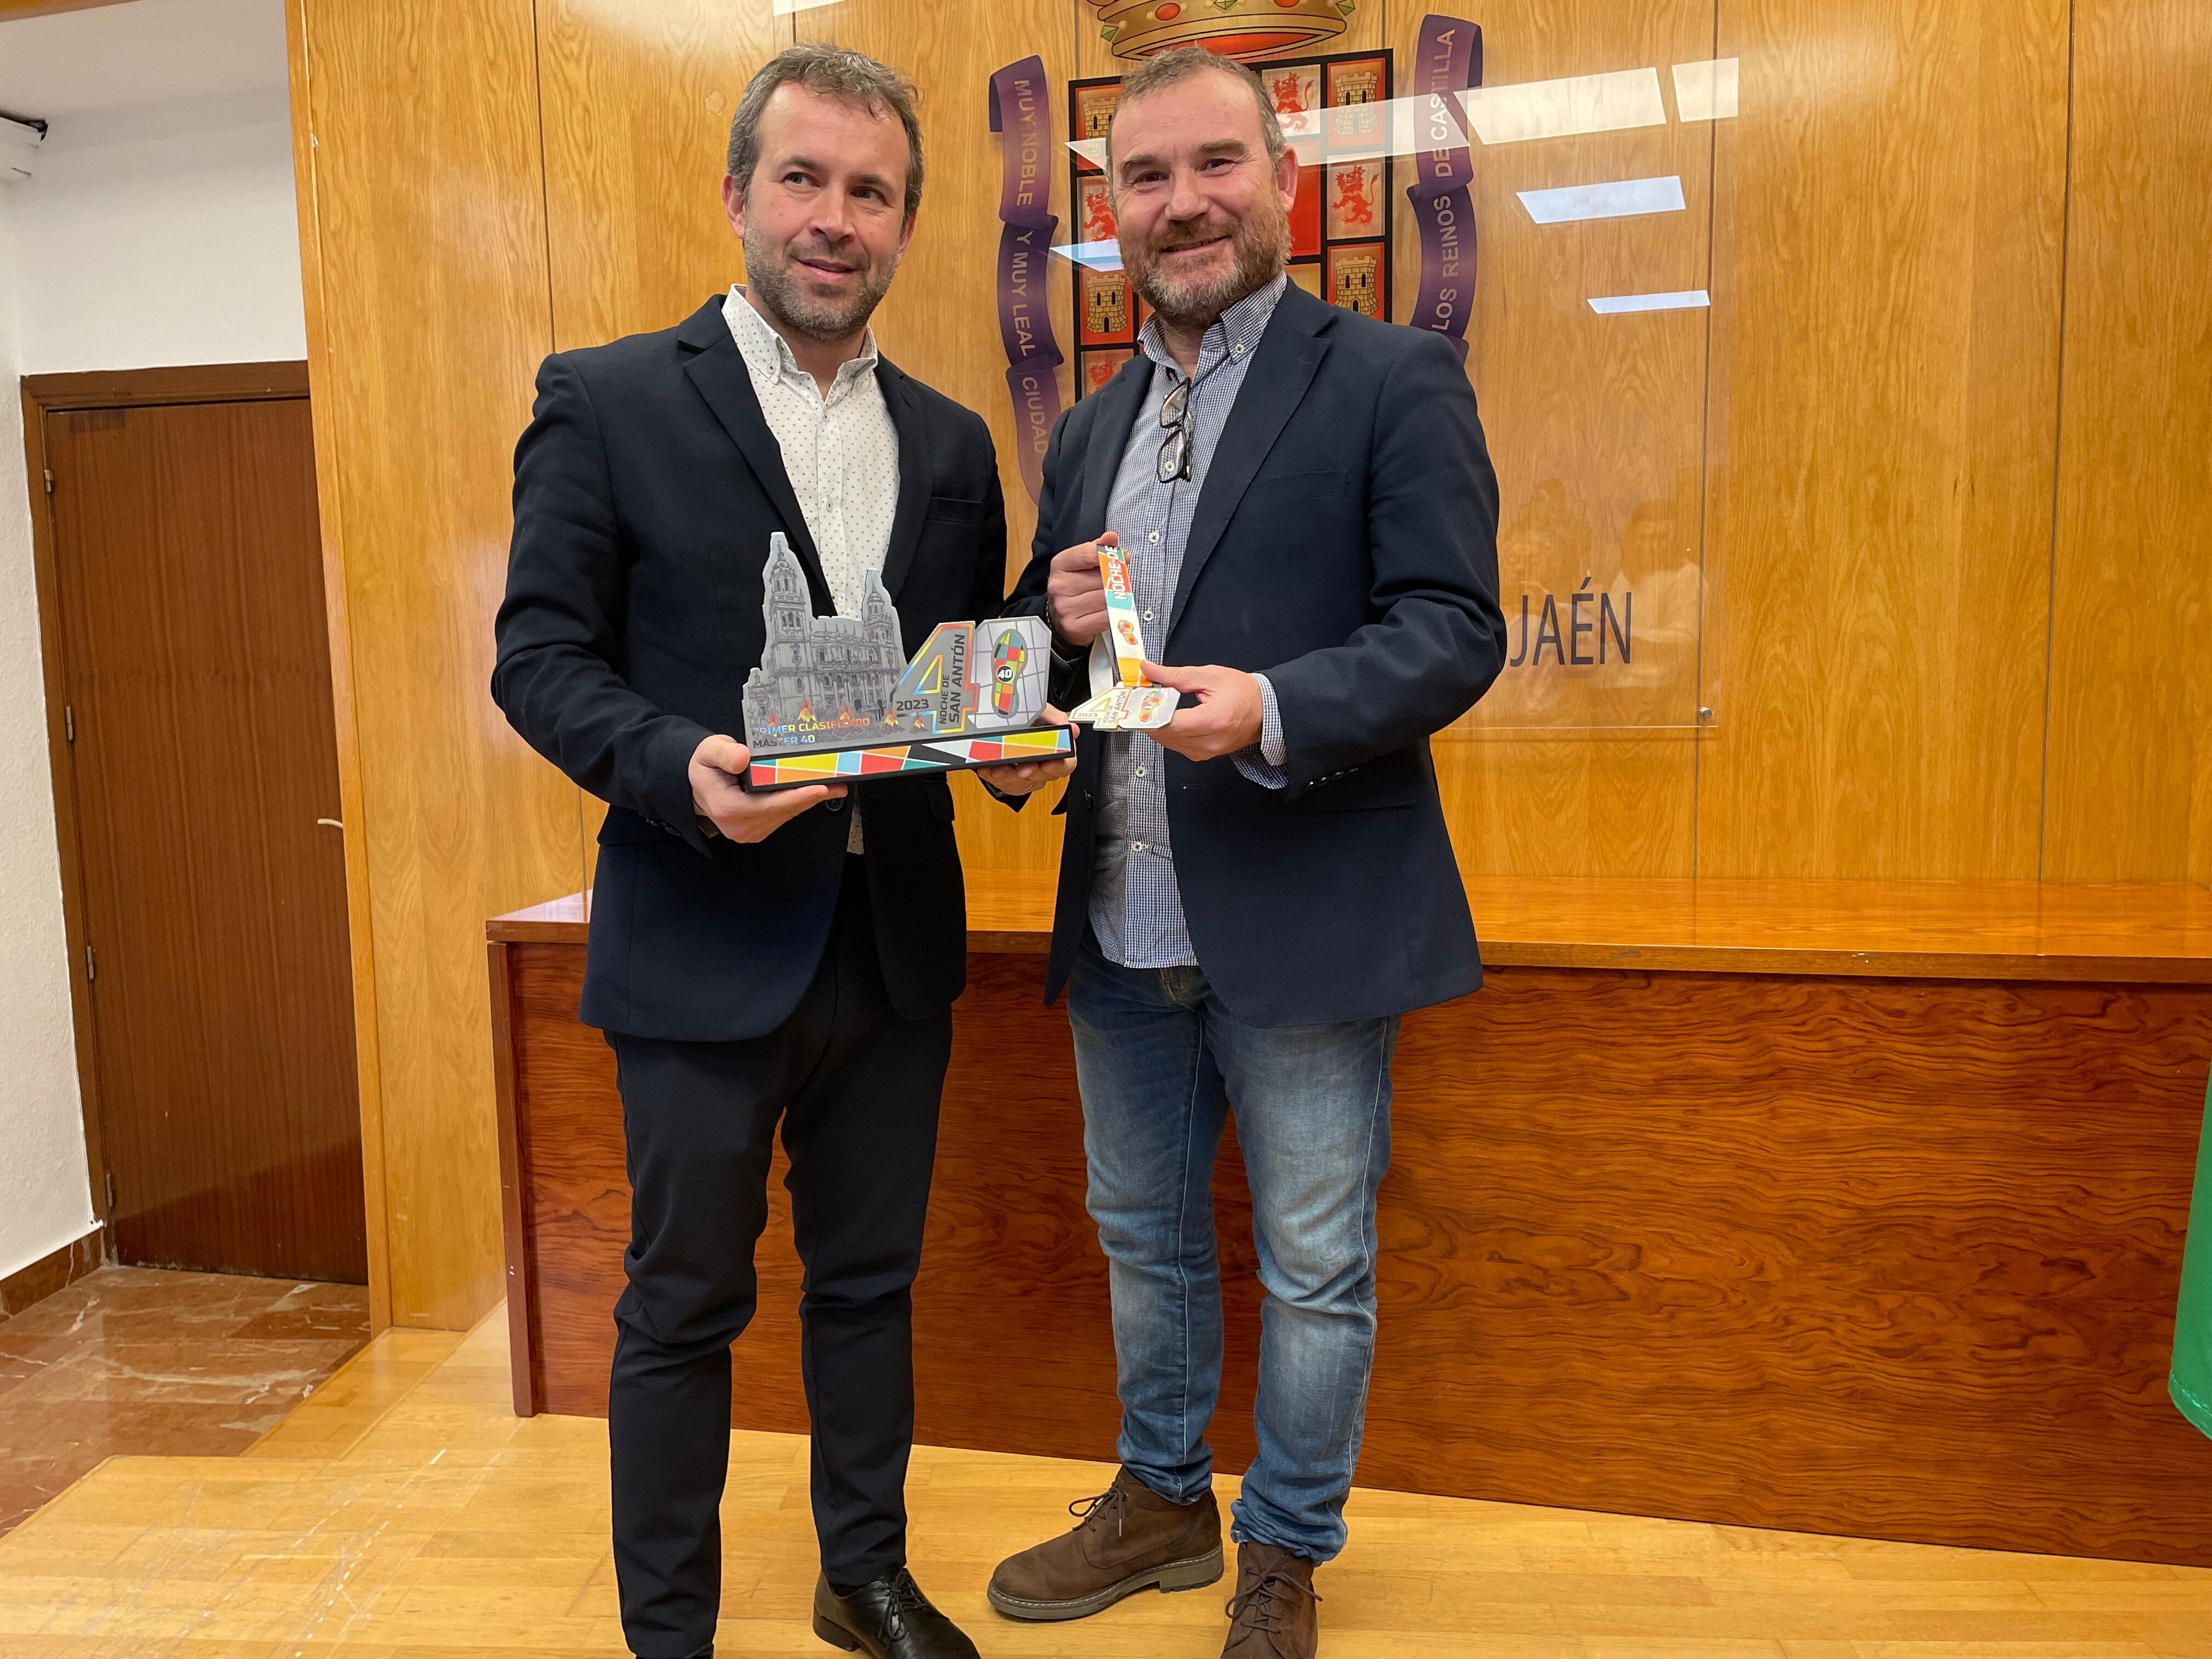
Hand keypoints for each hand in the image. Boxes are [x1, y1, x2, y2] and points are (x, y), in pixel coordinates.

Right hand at [689, 734, 844, 841]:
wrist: (698, 782)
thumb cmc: (705, 766)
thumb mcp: (708, 751)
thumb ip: (724, 753)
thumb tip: (742, 757)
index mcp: (726, 808)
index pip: (768, 805)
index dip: (795, 797)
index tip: (818, 788)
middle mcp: (739, 825)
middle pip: (782, 810)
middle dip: (811, 796)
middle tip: (838, 782)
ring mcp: (749, 831)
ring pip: (786, 814)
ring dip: (809, 799)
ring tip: (834, 785)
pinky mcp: (758, 829)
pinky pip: (783, 815)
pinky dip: (799, 802)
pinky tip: (816, 791)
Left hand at [985, 706, 1078, 797]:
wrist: (1005, 724)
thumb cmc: (1029, 720)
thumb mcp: (1042, 712)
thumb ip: (1056, 718)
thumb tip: (1071, 729)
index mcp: (1057, 751)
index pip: (1066, 764)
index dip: (1058, 765)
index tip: (1047, 763)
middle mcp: (1044, 767)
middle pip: (1043, 776)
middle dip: (1030, 772)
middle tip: (1020, 769)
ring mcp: (1028, 776)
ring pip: (1021, 783)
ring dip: (1008, 776)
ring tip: (997, 768)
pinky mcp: (1012, 782)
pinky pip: (1003, 783)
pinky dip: (993, 775)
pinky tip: (986, 768)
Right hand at [1045, 533, 1112, 647]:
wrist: (1061, 619)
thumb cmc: (1076, 587)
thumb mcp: (1082, 564)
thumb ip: (1097, 549)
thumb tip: (1111, 537)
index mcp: (1060, 564)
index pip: (1088, 553)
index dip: (1110, 555)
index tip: (1123, 557)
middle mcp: (1058, 585)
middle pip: (1102, 578)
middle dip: (1115, 579)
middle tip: (1119, 582)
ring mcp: (1065, 607)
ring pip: (1106, 598)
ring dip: (1116, 597)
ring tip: (1114, 597)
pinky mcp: (1074, 625)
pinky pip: (1106, 616)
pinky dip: (1114, 613)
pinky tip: (1110, 610)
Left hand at [1142, 661, 1263, 762]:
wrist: (1266, 710)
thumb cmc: (1244, 693)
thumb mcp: (1209, 676)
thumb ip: (1175, 675)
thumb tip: (1149, 670)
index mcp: (1213, 721)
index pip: (1169, 723)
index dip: (1149, 713)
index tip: (1137, 701)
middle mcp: (1209, 742)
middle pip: (1165, 735)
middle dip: (1149, 718)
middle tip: (1141, 701)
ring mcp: (1207, 752)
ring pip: (1168, 743)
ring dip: (1157, 727)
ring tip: (1153, 708)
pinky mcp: (1205, 755)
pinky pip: (1178, 747)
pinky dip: (1168, 734)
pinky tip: (1167, 720)